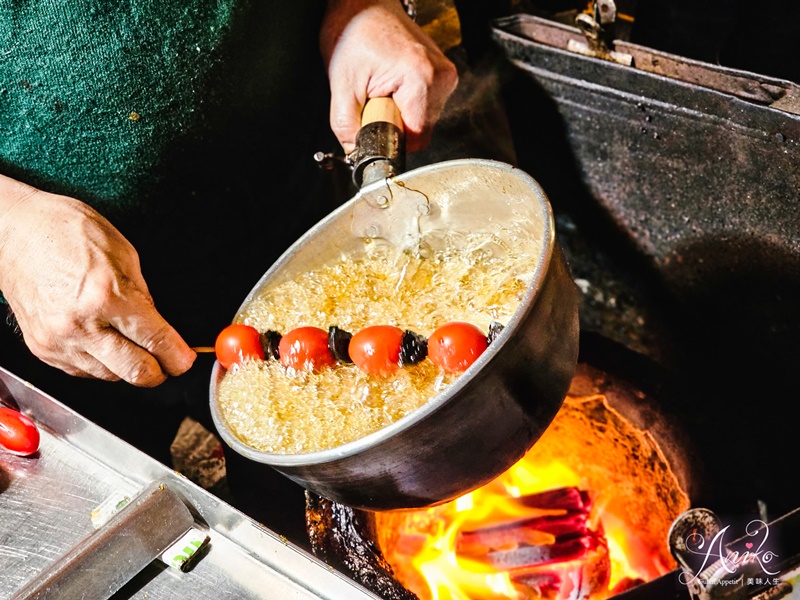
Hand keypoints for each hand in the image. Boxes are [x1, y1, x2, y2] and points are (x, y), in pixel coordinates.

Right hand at [0, 177, 195, 385]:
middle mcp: (81, 324)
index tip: (185, 360)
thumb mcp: (122, 252)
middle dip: (159, 371)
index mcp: (106, 295)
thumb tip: (160, 326)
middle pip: (136, 372)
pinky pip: (84, 371)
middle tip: (167, 362)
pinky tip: (104, 342)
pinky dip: (101, 363)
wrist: (10, 233)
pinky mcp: (42, 349)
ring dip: (128, 366)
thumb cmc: (64, 231)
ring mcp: (58, 341)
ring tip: (131, 344)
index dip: (178, 356)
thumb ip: (144, 293)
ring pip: (111, 376)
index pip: (155, 340)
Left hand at [321, 0, 458, 152]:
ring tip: (382, 87)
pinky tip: (392, 84)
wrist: (364, 3)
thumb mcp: (341, 85)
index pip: (415, 139)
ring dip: (400, 113)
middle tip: (374, 97)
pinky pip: (425, 106)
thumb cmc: (354, 31)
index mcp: (421, 79)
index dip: (391, 138)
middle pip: (420, 130)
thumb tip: (356, 152)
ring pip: (423, 120)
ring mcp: (445, 75)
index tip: (374, 123)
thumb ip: (346, 126)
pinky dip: (406, 102)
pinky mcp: (442, 75)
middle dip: (394, 124)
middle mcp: (441, 77)